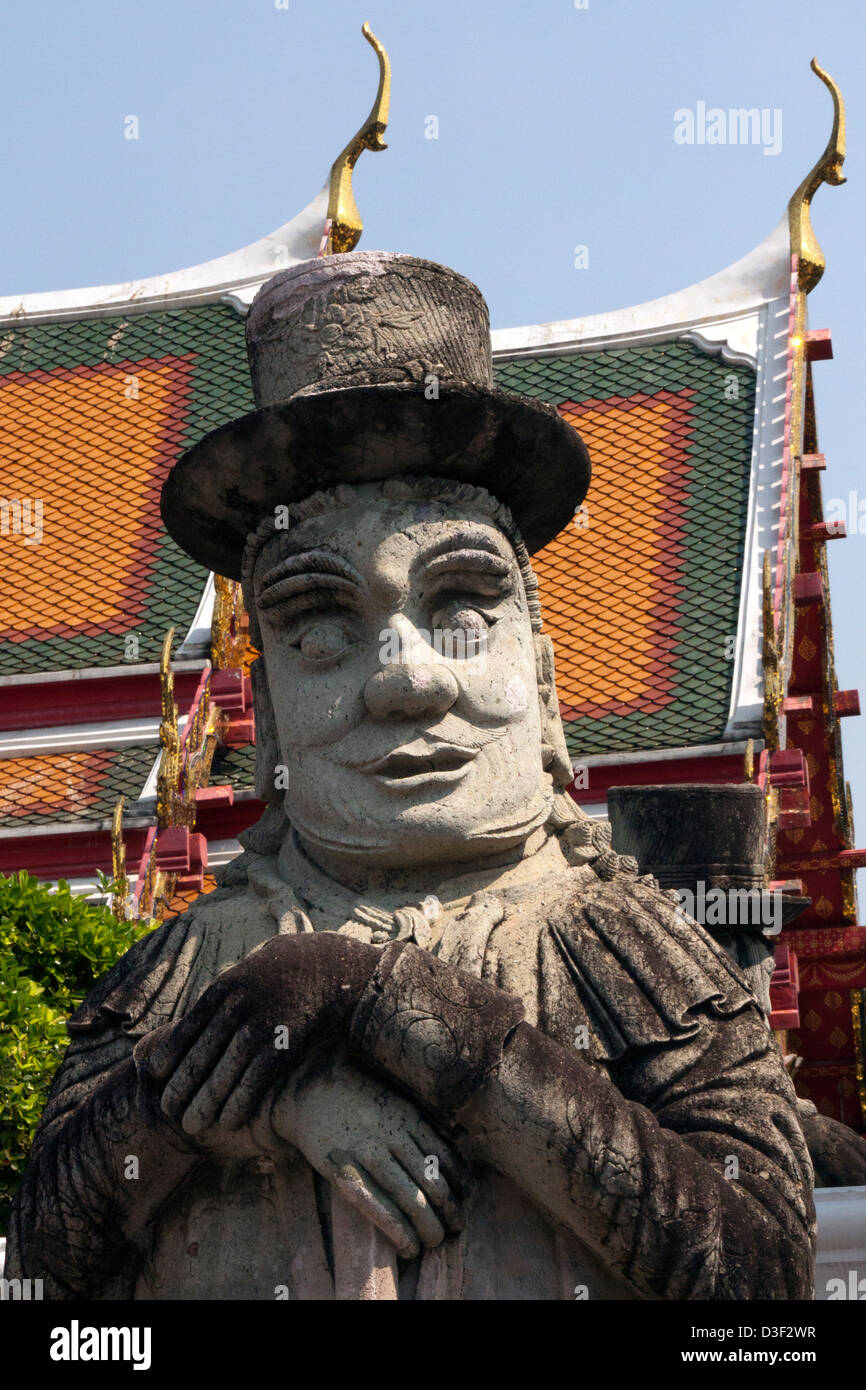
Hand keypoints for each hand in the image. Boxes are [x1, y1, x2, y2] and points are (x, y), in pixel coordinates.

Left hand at [134, 932, 380, 1137]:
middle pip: (201, 1054)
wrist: (326, 967)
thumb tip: (190, 1025)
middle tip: (167, 1110)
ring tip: (191, 1125)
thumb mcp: (244, 975)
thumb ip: (219, 999)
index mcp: (224, 989)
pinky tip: (229, 1122)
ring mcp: (261, 1024)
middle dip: (182, 1085)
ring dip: (205, 1102)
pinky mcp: (285, 1043)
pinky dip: (240, 1102)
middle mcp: (238, 1006)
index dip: (169, 1054)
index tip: (153, 1075)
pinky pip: (256, 1079)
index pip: (187, 1027)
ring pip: (225, 1071)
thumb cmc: (279, 976)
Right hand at [271, 1054, 473, 1258]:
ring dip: (428, 1226)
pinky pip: (376, 1207)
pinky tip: (408, 1244)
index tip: (467, 1200)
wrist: (310, 1091)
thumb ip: (423, 1121)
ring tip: (435, 1240)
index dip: (460, 1184)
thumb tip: (460, 1141)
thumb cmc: (359, 1097)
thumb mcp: (396, 1100)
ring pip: (409, 1197)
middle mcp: (389, 1134)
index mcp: (407, 1116)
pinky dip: (397, 1230)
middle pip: (431, 1181)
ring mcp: (365, 1152)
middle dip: (449, 1210)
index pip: (444, 1156)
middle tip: (456, 1226)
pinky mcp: (341, 1171)